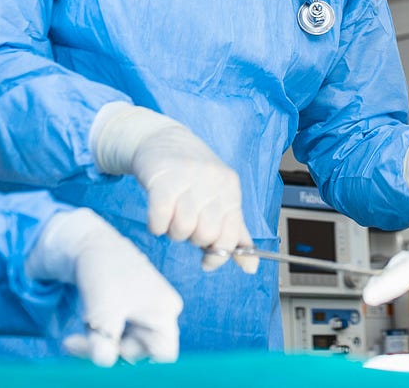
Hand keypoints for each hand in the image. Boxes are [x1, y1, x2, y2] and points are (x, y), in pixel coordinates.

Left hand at [25, 208, 182, 365]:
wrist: (88, 243)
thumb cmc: (102, 272)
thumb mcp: (102, 314)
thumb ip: (104, 347)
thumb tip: (105, 364)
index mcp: (165, 313)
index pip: (164, 356)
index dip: (139, 363)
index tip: (110, 357)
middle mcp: (161, 314)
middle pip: (138, 352)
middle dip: (107, 352)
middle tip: (74, 343)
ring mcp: (145, 312)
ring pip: (124, 345)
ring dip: (99, 344)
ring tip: (78, 330)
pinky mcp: (130, 310)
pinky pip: (117, 335)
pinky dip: (98, 335)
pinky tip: (85, 322)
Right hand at [90, 104, 257, 271]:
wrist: (163, 140)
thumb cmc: (193, 177)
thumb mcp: (220, 200)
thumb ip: (235, 234)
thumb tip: (251, 268)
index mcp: (230, 189)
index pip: (231, 236)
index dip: (218, 254)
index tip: (207, 256)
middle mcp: (213, 181)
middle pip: (206, 235)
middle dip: (193, 238)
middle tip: (186, 222)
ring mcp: (188, 178)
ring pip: (183, 229)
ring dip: (173, 232)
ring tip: (172, 216)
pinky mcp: (162, 178)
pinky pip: (160, 219)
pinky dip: (156, 226)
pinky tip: (158, 217)